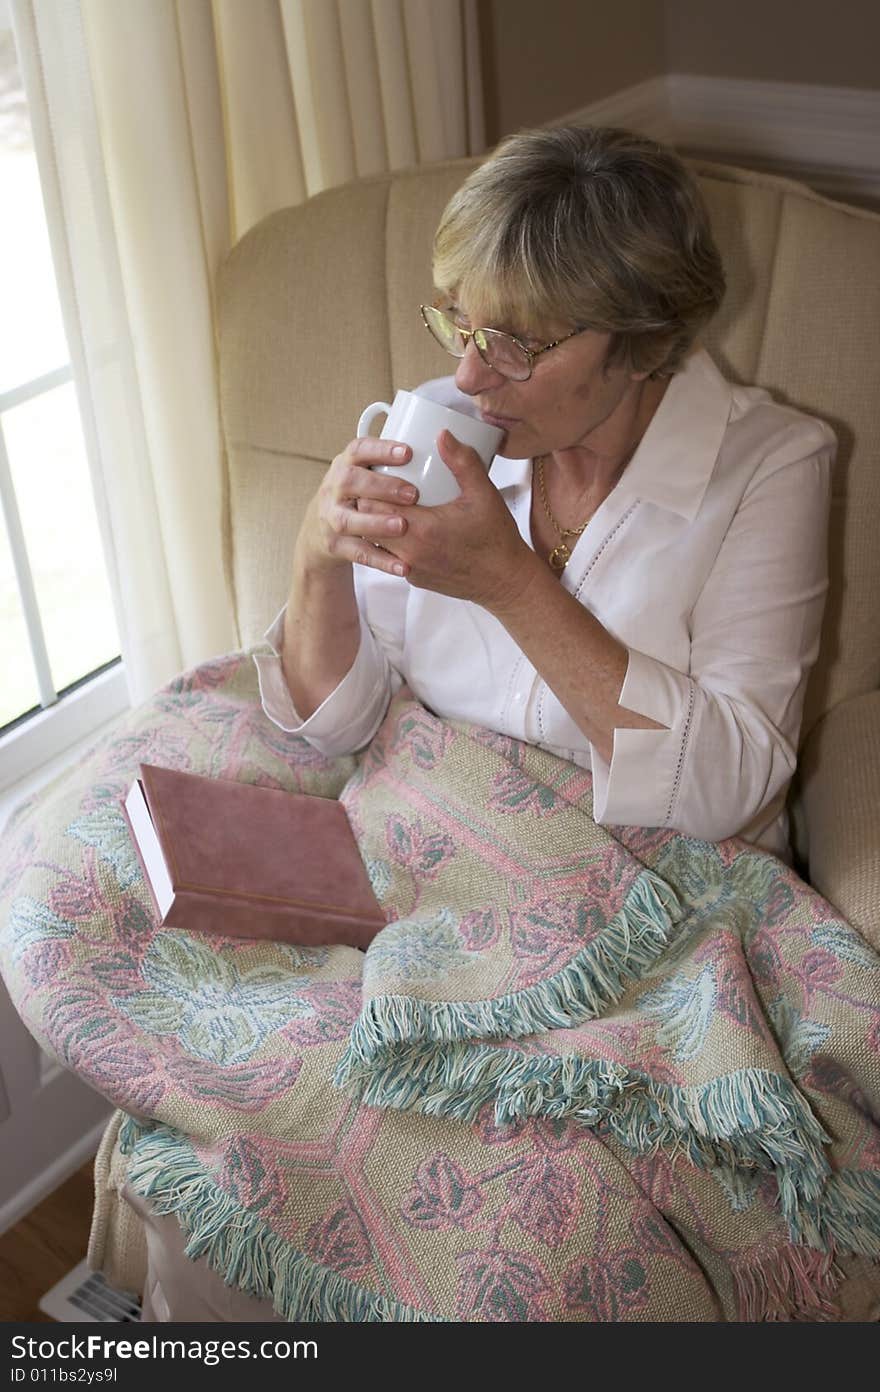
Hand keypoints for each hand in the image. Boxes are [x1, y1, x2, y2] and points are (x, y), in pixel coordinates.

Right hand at [302, 436, 419, 576]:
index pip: (358, 450)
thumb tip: (444, 439)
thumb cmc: (358, 496)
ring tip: (403, 526)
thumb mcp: (367, 474)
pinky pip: (357, 553)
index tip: (408, 452)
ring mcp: (330, 517)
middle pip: (349, 482)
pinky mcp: (334, 545)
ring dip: (376, 523)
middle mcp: (333, 488)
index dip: (381, 449)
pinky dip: (380, 560)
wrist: (319, 531)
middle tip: (412, 494)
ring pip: (348, 520)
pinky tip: (403, 566)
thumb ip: (393, 462)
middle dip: (381, 487)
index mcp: (345, 464)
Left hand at [359, 430, 537, 610]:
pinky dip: (391, 540)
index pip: (374, 504)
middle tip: (381, 483)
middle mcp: (410, 552)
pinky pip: (391, 556)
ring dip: (379, 523)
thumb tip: (443, 435)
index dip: (372, 485)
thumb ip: (463, 462)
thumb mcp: (483, 494)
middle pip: (369, 522)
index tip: (380, 471)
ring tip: (390, 504)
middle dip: (371, 501)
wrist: (504, 581)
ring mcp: (410, 568)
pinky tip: (404, 527)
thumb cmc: (495, 540)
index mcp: (422, 529)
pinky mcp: (414, 578)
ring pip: (376, 541)